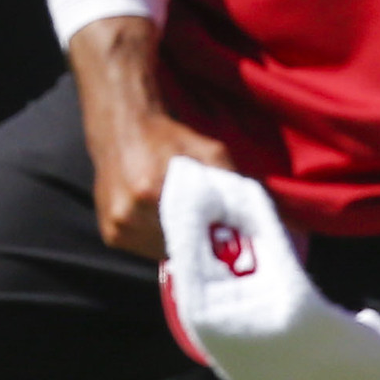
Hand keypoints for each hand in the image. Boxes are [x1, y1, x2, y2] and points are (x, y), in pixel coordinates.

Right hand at [70, 17, 221, 257]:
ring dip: (177, 242)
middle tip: (208, 225)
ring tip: (182, 216)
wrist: (122, 126)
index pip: (193, 238)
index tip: (228, 240)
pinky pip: (145, 251)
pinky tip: (162, 217)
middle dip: (197, 241)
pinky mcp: (109, 235)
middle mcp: (127, 214)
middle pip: (179, 249)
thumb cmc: (167, 137)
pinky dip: (158, 240)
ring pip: (161, 253)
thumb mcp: (210, 152)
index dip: (214, 242)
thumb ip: (235, 188)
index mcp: (149, 192)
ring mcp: (115, 227)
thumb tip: (269, 221)